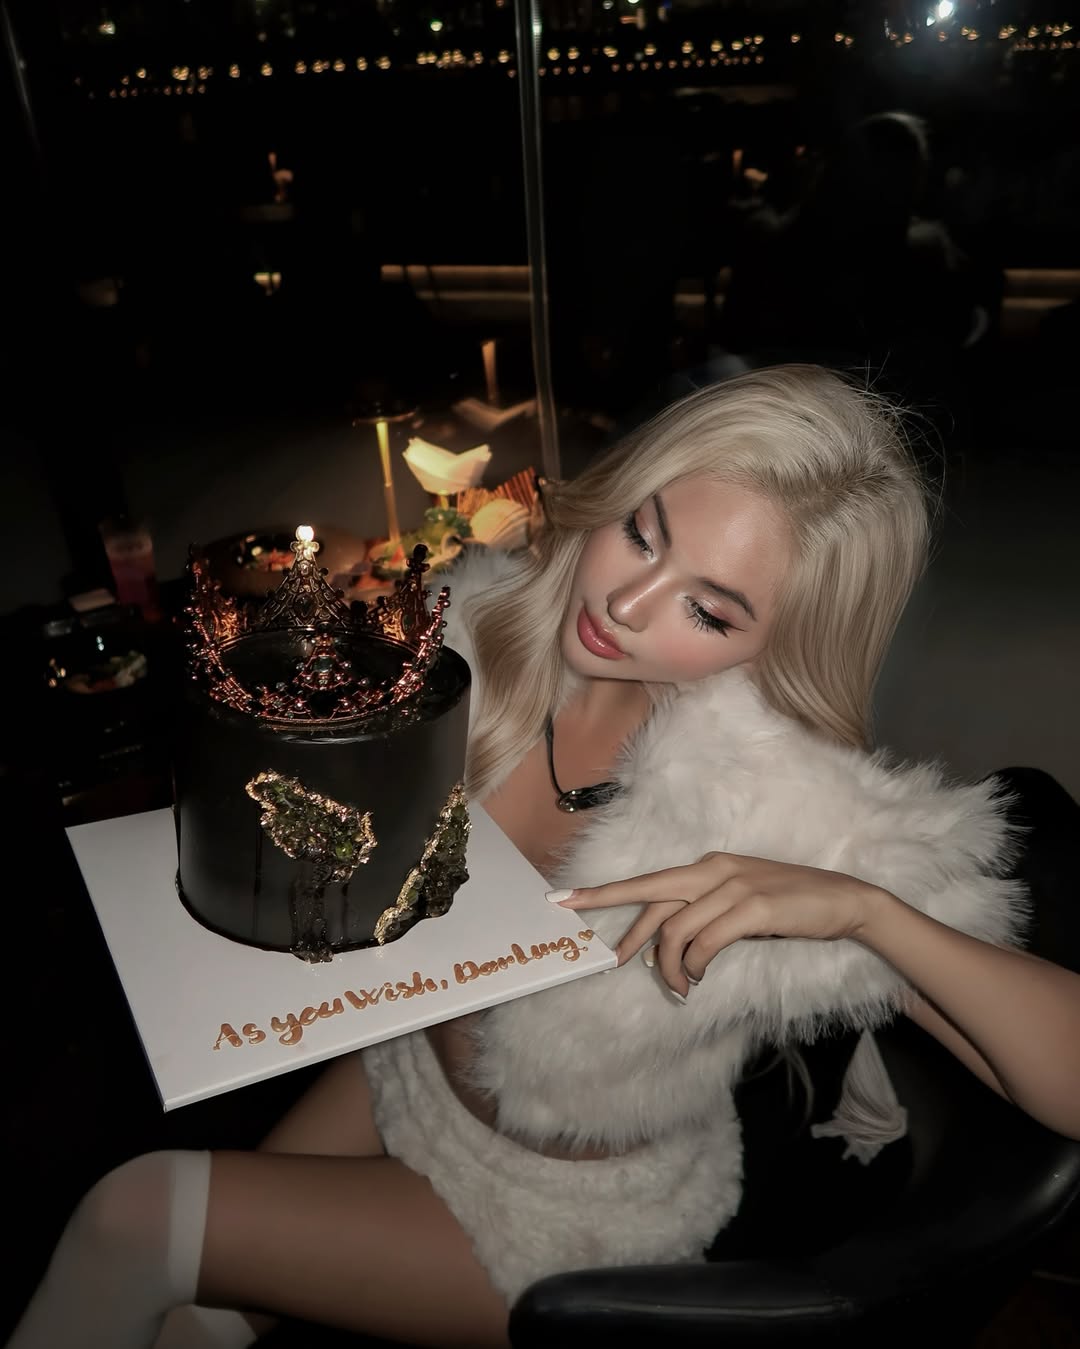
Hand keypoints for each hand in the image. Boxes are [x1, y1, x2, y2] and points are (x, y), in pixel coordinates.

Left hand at [554, 853, 887, 998]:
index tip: (565, 900)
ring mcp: (734, 887)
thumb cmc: (788, 905)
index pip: (646, 881)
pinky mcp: (754, 909)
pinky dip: (695, 965)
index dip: (603, 893)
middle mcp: (714, 871)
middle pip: (651, 899)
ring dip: (671, 967)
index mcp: (708, 866)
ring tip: (681, 987)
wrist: (842, 900)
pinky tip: (698, 978)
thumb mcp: (739, 903)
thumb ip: (703, 914)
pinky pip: (706, 941)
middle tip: (608, 960)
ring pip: (677, 930)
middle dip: (625, 933)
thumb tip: (666, 945)